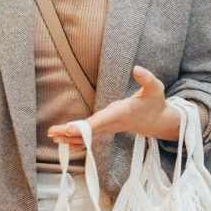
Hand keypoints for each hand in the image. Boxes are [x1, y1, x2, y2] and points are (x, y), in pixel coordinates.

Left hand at [47, 66, 180, 150]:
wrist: (159, 122)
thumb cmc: (155, 103)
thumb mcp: (155, 88)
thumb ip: (147, 79)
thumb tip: (137, 69)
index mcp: (120, 114)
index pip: (100, 122)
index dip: (85, 127)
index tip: (70, 129)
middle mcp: (112, 123)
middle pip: (89, 131)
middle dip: (70, 133)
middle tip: (52, 133)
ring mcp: (109, 128)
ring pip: (87, 136)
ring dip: (69, 138)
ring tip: (52, 135)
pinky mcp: (107, 129)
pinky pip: (90, 137)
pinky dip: (77, 140)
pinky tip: (63, 141)